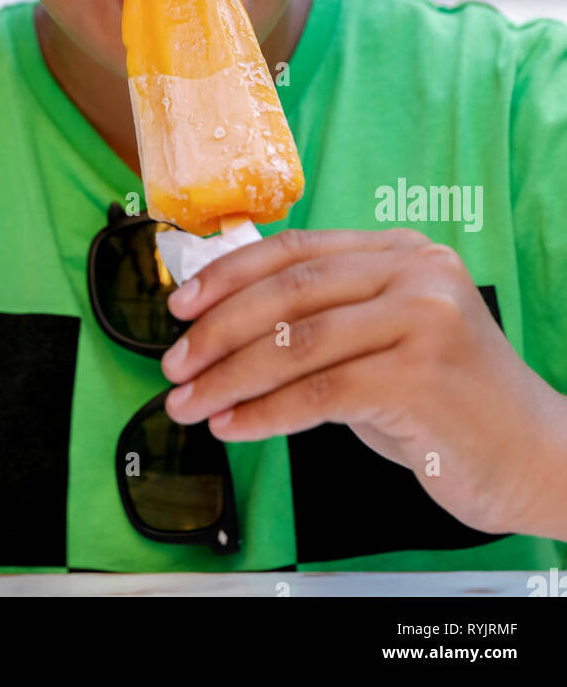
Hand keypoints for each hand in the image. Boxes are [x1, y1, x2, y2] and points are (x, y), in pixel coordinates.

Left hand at [161, 227, 566, 537]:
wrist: (532, 456)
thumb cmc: (444, 402)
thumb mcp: (381, 339)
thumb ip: (322, 318)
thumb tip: (221, 322)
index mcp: (399, 251)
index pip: (296, 249)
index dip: (230, 275)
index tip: (181, 305)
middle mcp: (415, 273)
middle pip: (290, 291)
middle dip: (218, 331)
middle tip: (174, 363)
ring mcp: (423, 320)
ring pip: (298, 342)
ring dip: (230, 377)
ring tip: (191, 403)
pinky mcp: (422, 376)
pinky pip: (321, 393)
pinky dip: (266, 412)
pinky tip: (235, 425)